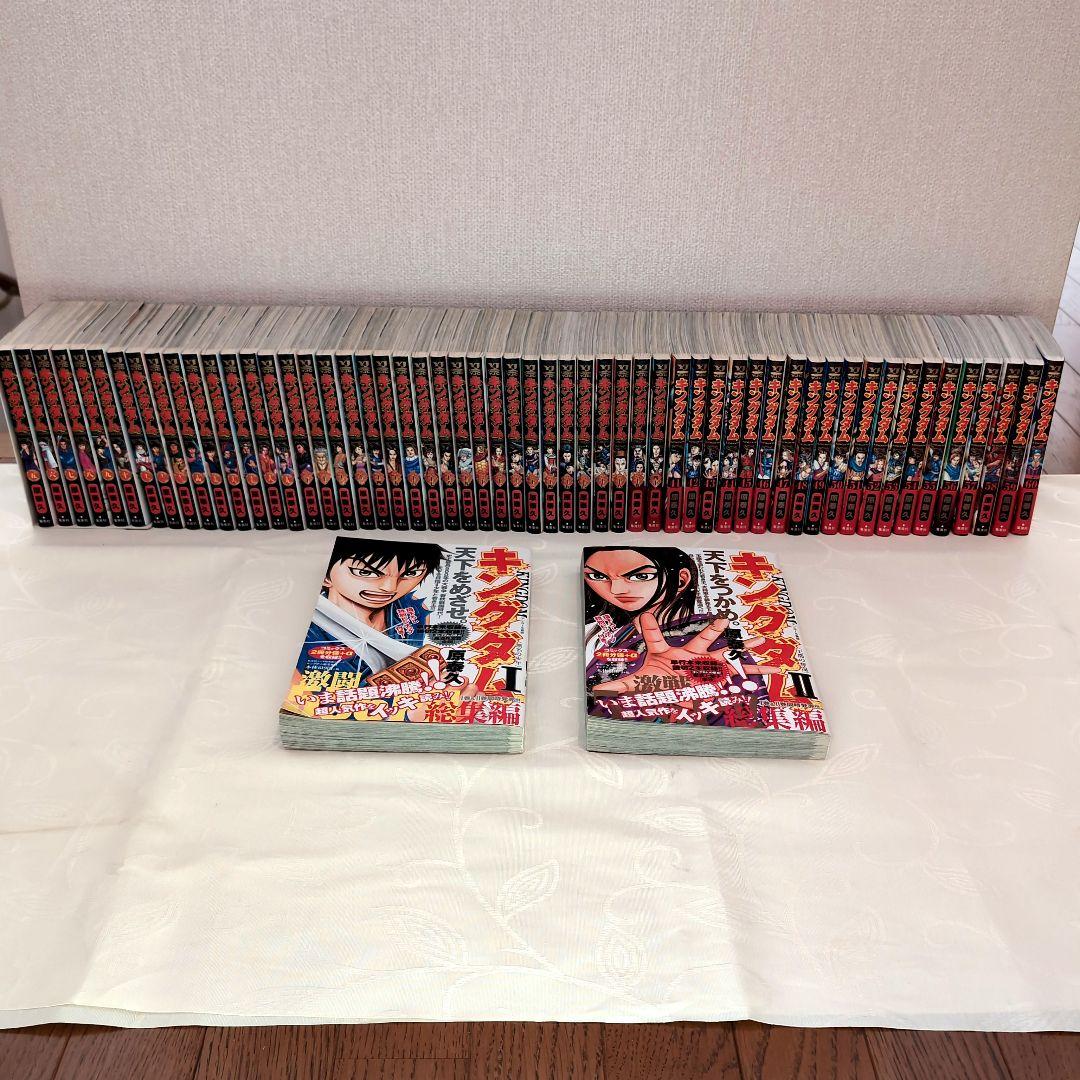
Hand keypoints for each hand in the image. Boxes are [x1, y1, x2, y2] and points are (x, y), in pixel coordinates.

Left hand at [592, 612, 776, 695]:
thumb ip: (620, 685)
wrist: (676, 699)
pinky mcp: (721, 679)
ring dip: (745, 649)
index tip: (644, 614)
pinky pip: (741, 676)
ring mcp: (709, 666)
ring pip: (729, 654)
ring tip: (763, 640)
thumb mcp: (640, 686)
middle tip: (724, 618)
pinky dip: (757, 674)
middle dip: (713, 630)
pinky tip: (774, 669)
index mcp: (672, 654)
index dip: (649, 628)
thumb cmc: (660, 686)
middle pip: (704, 641)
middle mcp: (693, 657)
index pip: (657, 638)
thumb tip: (598, 689)